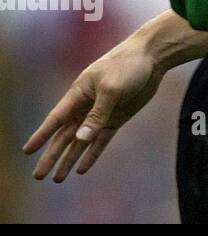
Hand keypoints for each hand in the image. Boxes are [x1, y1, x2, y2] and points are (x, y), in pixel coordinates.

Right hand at [23, 36, 165, 180]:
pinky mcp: (117, 118)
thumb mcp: (111, 88)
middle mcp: (86, 106)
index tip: (27, 151)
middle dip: (51, 155)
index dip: (41, 136)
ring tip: (58, 179)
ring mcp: (101, 114)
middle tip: (38, 176)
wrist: (152, 56)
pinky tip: (82, 168)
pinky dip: (92, 154)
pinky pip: (101, 140)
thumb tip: (81, 139)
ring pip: (81, 141)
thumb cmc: (127, 65)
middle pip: (65, 135)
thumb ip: (97, 114)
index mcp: (78, 94)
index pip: (55, 119)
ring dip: (69, 159)